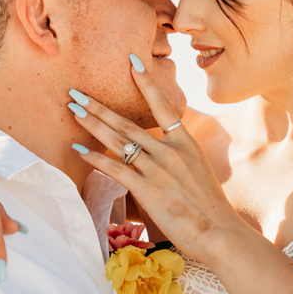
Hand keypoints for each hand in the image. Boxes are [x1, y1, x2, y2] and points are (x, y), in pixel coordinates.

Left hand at [67, 59, 242, 262]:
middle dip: (99, 106)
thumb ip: (177, 162)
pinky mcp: (147, 188)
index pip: (163, 105)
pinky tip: (79, 150)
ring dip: (92, 125)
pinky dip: (95, 159)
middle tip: (77, 92)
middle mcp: (170, 150)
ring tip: (73, 111)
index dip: (146, 83)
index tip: (133, 61)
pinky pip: (115, 169)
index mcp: (185, 143)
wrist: (218, 232)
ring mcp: (158, 168)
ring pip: (118, 141)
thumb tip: (159, 160)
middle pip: (127, 122)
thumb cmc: (208, 209)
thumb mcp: (198, 173)